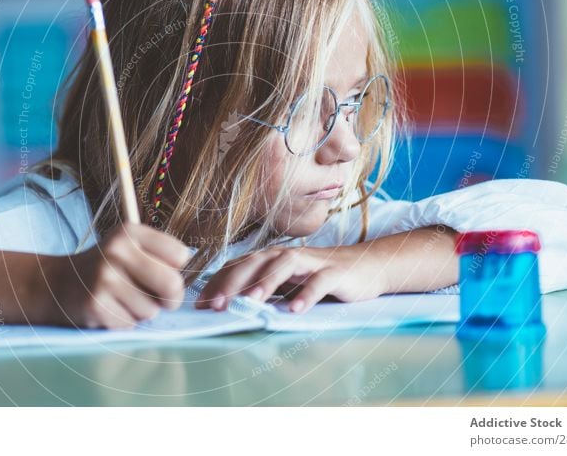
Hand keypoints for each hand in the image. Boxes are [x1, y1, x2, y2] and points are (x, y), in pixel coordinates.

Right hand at [46, 223, 190, 328]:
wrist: (60, 283)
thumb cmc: (108, 267)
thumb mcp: (129, 247)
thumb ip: (160, 256)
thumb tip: (189, 281)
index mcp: (130, 232)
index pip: (181, 255)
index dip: (176, 269)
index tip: (163, 271)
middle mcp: (116, 251)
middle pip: (172, 284)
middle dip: (171, 298)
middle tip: (161, 299)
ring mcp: (104, 278)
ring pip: (152, 310)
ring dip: (144, 311)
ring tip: (125, 299)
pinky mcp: (96, 305)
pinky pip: (131, 324)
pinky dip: (126, 322)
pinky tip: (111, 309)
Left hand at [194, 244, 387, 313]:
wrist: (366, 266)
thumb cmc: (318, 277)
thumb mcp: (286, 284)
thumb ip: (260, 291)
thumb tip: (225, 306)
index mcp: (271, 258)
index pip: (238, 267)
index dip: (217, 283)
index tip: (200, 305)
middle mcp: (287, 255)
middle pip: (255, 263)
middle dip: (232, 283)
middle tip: (215, 305)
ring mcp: (311, 262)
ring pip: (284, 266)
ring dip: (265, 283)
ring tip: (251, 302)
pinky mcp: (335, 272)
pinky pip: (319, 281)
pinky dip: (307, 294)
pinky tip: (295, 310)